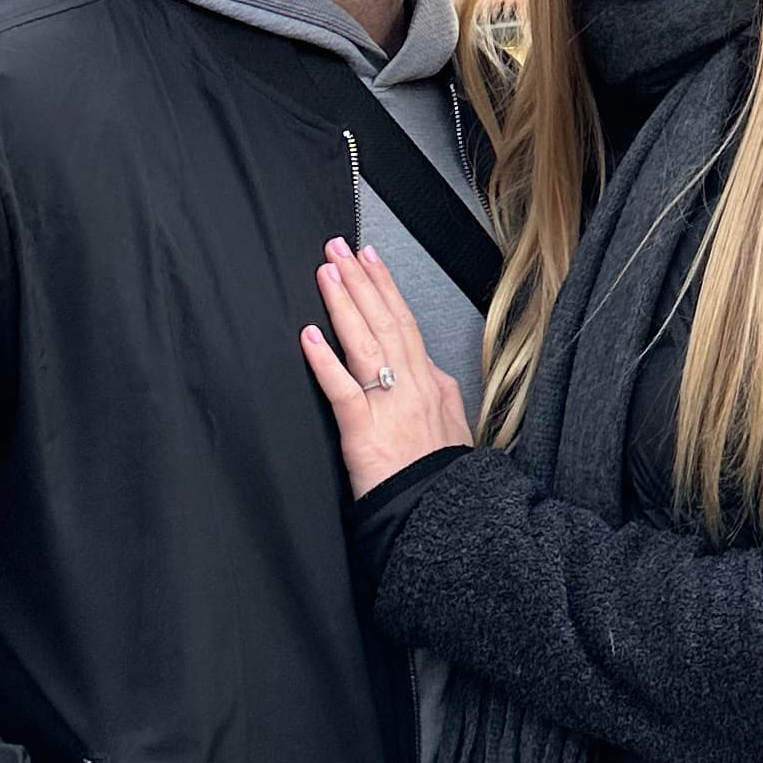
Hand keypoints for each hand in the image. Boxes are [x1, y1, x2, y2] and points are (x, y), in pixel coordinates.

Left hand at [302, 240, 473, 496]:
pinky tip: (310, 336)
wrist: (441, 514)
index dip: (385, 287)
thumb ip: (438, 392)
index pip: (405, 322)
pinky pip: (342, 389)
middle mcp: (411, 386)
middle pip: (386, 320)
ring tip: (327, 273)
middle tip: (339, 248)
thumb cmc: (442, 478)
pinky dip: (325, 360)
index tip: (370, 259)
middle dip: (361, 280)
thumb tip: (428, 369)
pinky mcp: (363, 431)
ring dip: (344, 303)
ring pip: (366, 342)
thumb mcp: (453, 425)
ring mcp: (388, 405)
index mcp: (430, 383)